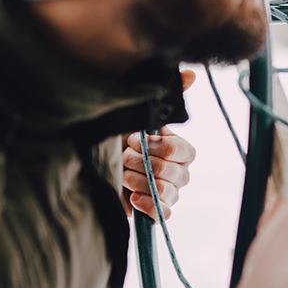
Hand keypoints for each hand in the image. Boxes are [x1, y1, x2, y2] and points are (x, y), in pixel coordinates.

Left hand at [122, 69, 196, 220]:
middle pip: (172, 172)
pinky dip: (147, 206)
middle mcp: (180, 171)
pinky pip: (165, 214)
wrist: (96, 167)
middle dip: (141, 163)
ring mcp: (171, 192)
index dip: (157, 147)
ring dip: (138, 182)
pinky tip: (131, 197)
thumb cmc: (120, 138)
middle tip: (124, 156)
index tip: (133, 139)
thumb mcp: (138, 115)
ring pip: (165, 192)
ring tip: (122, 175)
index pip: (183, 151)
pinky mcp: (157, 211)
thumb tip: (191, 74)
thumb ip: (168, 96)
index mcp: (180, 149)